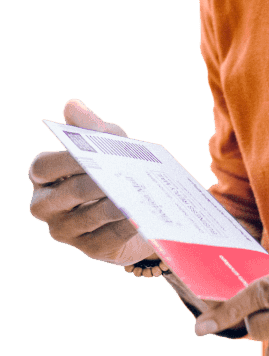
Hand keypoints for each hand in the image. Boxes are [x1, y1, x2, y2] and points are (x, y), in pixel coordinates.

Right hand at [28, 99, 156, 266]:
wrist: (138, 207)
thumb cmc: (114, 169)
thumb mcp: (108, 145)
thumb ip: (92, 128)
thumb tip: (72, 105)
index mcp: (44, 177)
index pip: (43, 167)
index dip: (64, 161)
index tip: (88, 154)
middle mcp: (46, 206)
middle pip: (67, 193)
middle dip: (91, 184)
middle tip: (115, 176)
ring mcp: (65, 231)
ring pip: (86, 218)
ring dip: (110, 207)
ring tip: (132, 197)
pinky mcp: (89, 249)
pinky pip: (105, 239)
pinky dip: (122, 227)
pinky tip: (139, 217)